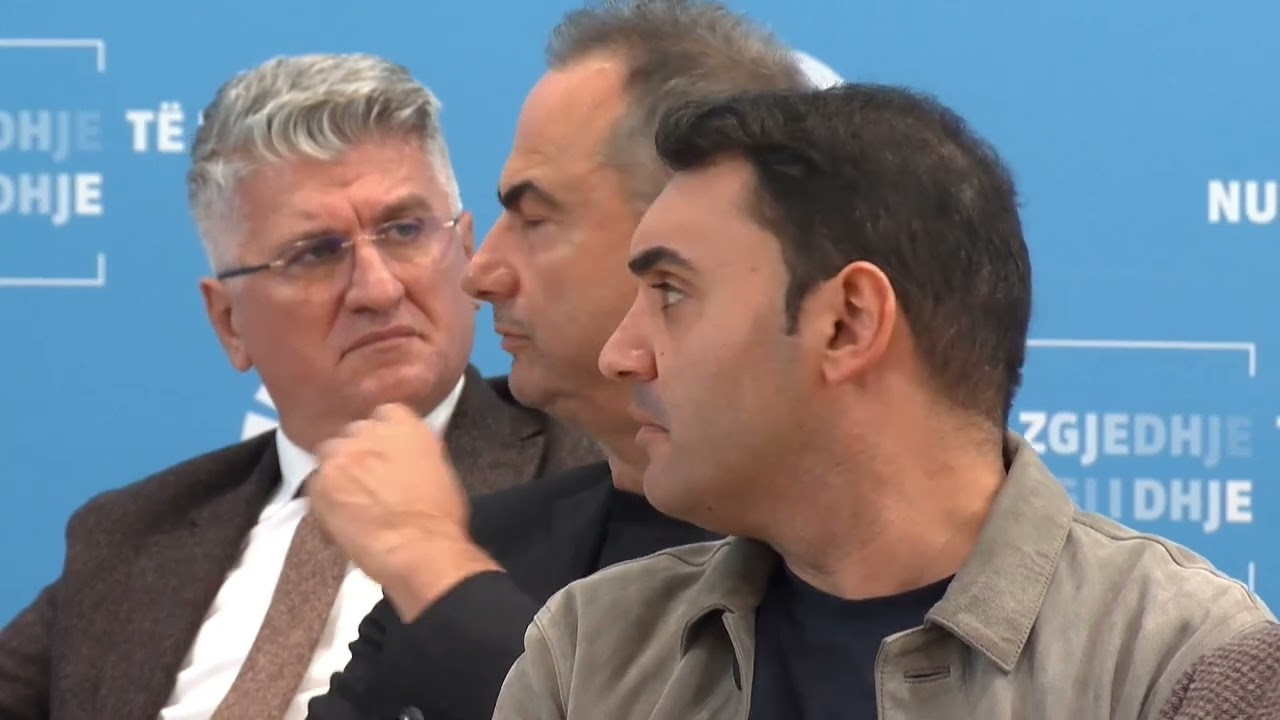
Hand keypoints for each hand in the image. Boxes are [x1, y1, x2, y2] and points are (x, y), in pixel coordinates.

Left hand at [310, 403, 500, 619]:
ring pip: (329, 455)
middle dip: (358, 452)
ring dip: (339, 472)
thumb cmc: (441, 516)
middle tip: (367, 479)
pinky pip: (316, 485)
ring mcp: (343, 456)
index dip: (382, 435)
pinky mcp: (321, 484)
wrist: (419, 547)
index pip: (384, 414)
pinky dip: (325, 500)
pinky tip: (342, 520)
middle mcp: (371, 432)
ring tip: (350, 499)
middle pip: (353, 432)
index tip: (386, 453)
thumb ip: (415, 454)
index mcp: (406, 426)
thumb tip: (403, 462)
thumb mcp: (438, 469)